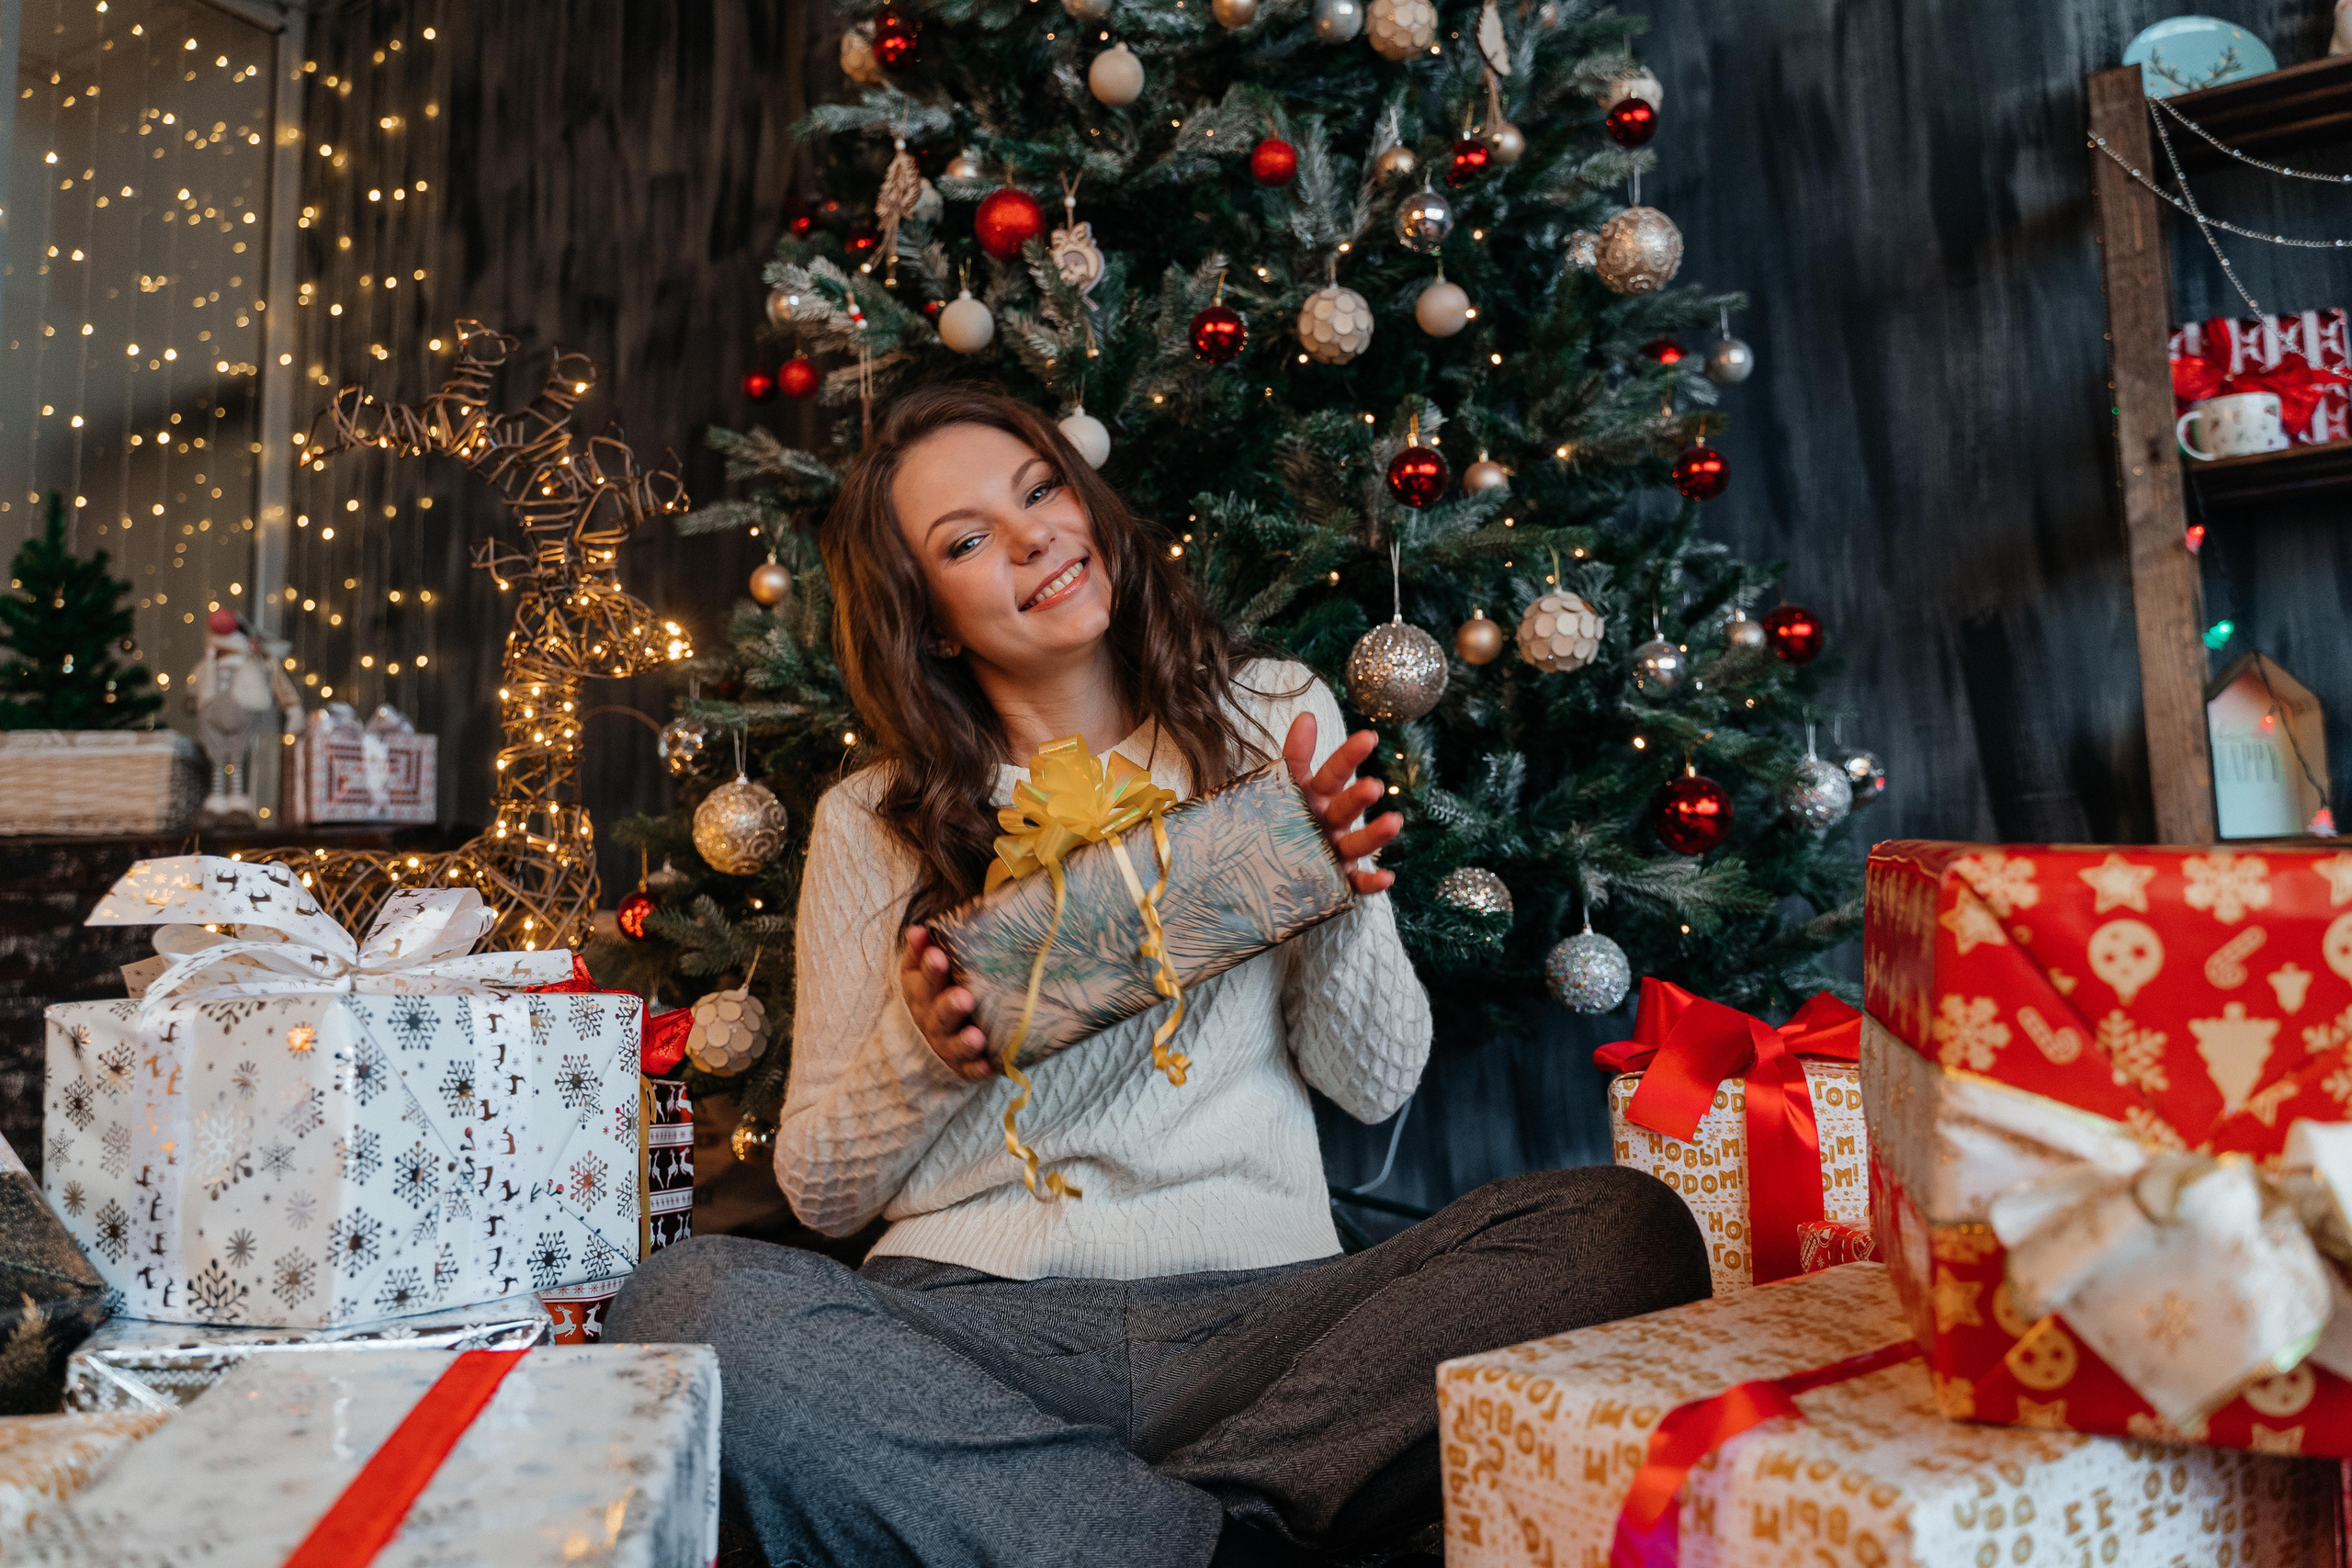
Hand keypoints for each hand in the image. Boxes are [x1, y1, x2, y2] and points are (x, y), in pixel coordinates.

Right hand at [901, 927, 994, 1080]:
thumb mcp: (921, 972)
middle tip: (964, 998)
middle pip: (938, 1014)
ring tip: (977, 1037)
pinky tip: (988, 1065)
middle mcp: (931, 1020)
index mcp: (920, 993)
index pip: (921, 979)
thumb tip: (919, 929)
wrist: (930, 1039)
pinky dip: (977, 1069)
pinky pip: (969, 1070)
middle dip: (949, 1006)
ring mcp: (946, 1045)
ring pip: (953, 1045)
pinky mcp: (963, 1066)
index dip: (929, 968)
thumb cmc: (934, 994)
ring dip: (964, 1041)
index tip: (939, 955)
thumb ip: (921, 951)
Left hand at [1283, 713, 1402, 894]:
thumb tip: (1307, 716)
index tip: (1368, 737)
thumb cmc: (1280, 819)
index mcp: (1316, 796)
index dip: (1349, 755)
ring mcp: (1337, 851)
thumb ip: (1294, 756)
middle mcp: (1331, 821)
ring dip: (1376, 834)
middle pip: (1346, 806)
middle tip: (1371, 786)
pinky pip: (1357, 883)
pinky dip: (1372, 882)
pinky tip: (1386, 877)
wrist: (1262, 865)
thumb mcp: (1281, 786)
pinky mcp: (1339, 881)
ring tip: (1394, 822)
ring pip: (1358, 843)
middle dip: (1359, 796)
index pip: (1333, 772)